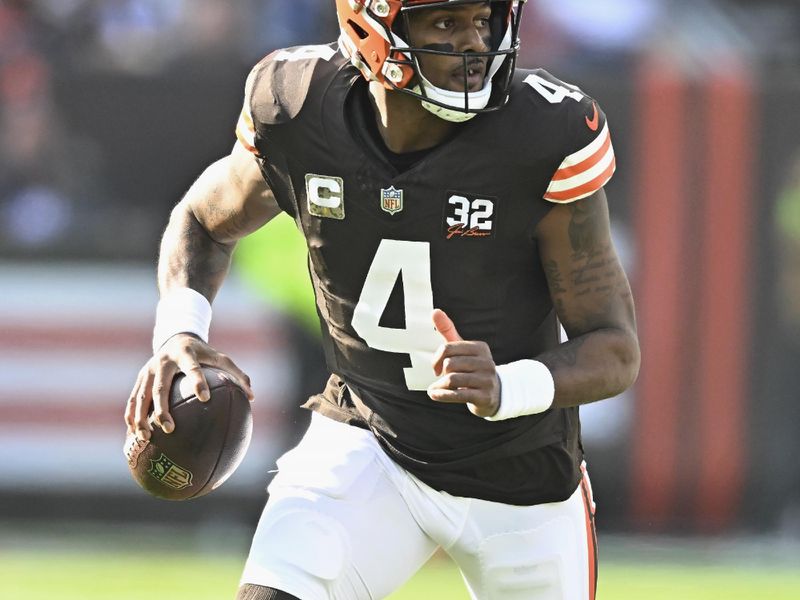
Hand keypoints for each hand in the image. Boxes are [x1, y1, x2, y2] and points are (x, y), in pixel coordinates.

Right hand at [124, 333, 253, 440]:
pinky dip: (131, 416)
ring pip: (140, 395)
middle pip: (160, 386)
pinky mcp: (139, 379)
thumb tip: (253, 397)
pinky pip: (132, 400)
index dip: (198, 381)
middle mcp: (163, 362)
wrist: (175, 338)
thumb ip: (237, 375)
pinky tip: (133, 435)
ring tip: (145, 437)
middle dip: (162, 408)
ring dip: (140, 417)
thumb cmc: (204, 354)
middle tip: (169, 428)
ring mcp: (148, 370)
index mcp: (186, 355)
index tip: (205, 398)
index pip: (193, 368)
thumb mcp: (221, 358)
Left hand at [427, 309, 499, 417]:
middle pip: (449, 364)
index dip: (436, 358)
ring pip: (452, 379)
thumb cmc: (472, 369)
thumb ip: (448, 330)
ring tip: (437, 388)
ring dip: (439, 386)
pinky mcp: (485, 396)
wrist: (494, 394)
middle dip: (440, 372)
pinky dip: (442, 395)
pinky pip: (457, 395)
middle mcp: (486, 362)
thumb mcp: (462, 349)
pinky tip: (434, 394)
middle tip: (440, 378)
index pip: (447, 348)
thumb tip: (435, 311)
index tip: (435, 367)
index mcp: (480, 348)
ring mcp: (487, 380)